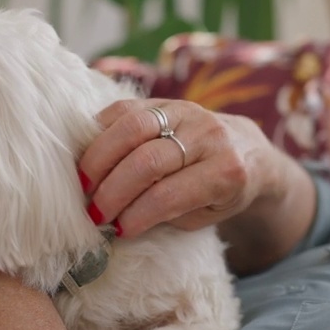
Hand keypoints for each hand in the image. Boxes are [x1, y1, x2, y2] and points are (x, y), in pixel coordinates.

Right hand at [78, 99, 280, 235]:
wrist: (246, 148)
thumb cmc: (222, 192)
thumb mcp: (206, 214)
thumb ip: (168, 214)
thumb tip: (118, 220)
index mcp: (225, 172)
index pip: (169, 195)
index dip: (136, 215)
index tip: (117, 230)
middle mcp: (209, 136)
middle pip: (147, 161)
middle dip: (113, 191)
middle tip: (93, 213)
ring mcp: (187, 112)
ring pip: (132, 127)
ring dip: (99, 158)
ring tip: (84, 184)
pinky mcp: (167, 100)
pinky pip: (125, 108)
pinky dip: (101, 132)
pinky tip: (89, 156)